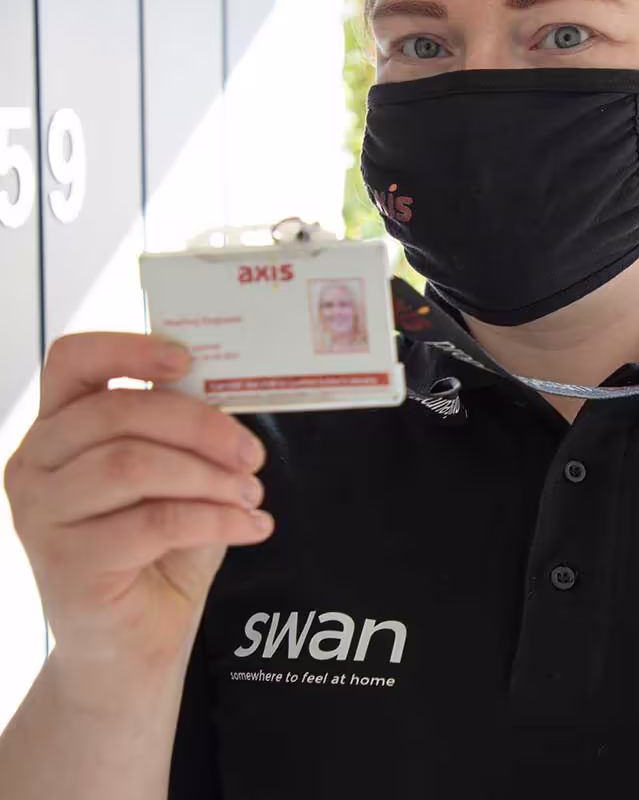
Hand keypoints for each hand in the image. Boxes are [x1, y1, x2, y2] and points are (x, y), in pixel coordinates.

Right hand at [4, 332, 272, 696]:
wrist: (139, 640)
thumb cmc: (160, 546)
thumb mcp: (176, 473)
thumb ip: (182, 431)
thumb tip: (226, 389)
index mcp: (58, 428)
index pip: (72, 361)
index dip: (129, 349)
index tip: (187, 361)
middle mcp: (35, 464)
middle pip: (118, 414)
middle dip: (202, 428)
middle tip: (253, 455)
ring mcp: (40, 515)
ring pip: (133, 465)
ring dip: (211, 477)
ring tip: (252, 496)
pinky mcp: (64, 564)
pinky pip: (154, 521)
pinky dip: (217, 519)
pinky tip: (252, 527)